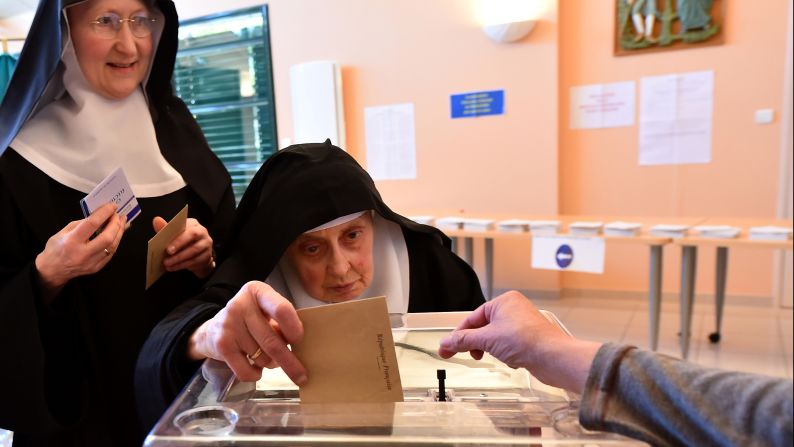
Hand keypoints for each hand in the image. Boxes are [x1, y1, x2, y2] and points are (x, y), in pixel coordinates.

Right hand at [35, 202, 125, 294]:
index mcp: (71, 241)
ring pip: (112, 246)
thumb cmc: (55, 249)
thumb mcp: (63, 232)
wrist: (52, 271)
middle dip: (116, 224)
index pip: (92, 224)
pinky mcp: (96, 268)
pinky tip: (117, 234)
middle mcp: (83, 253)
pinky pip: (110, 254)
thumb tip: (98, 217)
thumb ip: (81, 224)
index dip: (104, 213)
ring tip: (121, 222)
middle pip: (107, 237)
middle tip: (119, 215)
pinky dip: (115, 242)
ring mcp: (91, 262)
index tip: (112, 206)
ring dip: (119, 233)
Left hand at [153, 216, 214, 277]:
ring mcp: (206, 244)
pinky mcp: (207, 256)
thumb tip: (156, 220)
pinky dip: (182, 265)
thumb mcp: (174, 235)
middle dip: (179, 244)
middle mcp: (202, 232)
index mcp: (193, 224)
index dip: (177, 233)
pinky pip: (195, 261)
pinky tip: (173, 267)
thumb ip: (165, 229)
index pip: (186, 225)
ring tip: (167, 263)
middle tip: (168, 252)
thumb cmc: (183, 242)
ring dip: (179, 258)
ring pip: (194, 250)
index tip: (167, 243)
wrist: (197, 255)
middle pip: (193, 235)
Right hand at [188, 281, 307, 384]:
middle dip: (290, 362)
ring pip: (262, 358)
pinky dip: (256, 375)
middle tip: (302, 376)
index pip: (281, 310)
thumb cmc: (251, 320)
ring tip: (267, 357)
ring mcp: (228, 325)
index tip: (299, 341)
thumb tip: (302, 349)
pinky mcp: (221, 345)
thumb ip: (282, 322)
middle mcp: (240, 305)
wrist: (213, 329)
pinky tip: (255, 366)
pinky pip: (246, 371)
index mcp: (258, 291)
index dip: (293, 328)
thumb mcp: (266, 311)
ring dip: (271, 364)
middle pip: (272, 341)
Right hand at [437, 291, 600, 393]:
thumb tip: (446, 343)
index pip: (473, 318)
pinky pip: (508, 345)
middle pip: (483, 328)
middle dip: (476, 343)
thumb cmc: (527, 340)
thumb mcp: (487, 339)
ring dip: (492, 349)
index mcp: (503, 301)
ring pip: (496, 338)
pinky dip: (505, 354)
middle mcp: (514, 309)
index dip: (459, 335)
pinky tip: (511, 360)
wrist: (553, 357)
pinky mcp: (529, 339)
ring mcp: (522, 324)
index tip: (447, 348)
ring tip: (496, 356)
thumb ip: (463, 341)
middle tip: (468, 355)